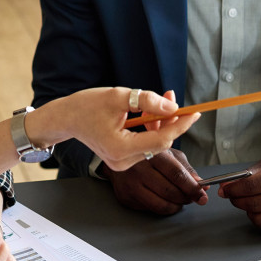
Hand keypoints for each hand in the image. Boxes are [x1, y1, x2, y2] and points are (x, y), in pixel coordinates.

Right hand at [29, 88, 201, 171]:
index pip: (161, 139)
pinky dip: (150, 129)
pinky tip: (149, 113)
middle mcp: (122, 161)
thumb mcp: (117, 96)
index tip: (194, 113)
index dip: (180, 125)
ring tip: (159, 101)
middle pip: (159, 143)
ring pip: (153, 144)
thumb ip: (146, 101)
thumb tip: (172, 108)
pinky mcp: (122, 159)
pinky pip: (144, 145)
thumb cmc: (86, 106)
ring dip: (160, 123)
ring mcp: (122, 163)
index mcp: (120, 148)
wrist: (66, 117)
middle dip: (170, 120)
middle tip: (172, 98)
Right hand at [101, 147, 208, 214]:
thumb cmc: (146, 154)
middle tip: (191, 197)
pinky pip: (150, 209)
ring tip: (179, 200)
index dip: (192, 188)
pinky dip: (161, 207)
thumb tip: (201, 185)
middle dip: (186, 198)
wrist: (117, 157)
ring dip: (175, 206)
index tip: (202, 196)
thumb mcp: (168, 153)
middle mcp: (139, 169)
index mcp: (152, 154)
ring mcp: (130, 185)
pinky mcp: (125, 197)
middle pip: (170, 192)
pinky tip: (163, 198)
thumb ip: (185, 169)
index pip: (176, 175)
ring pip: (161, 205)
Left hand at [218, 157, 260, 236]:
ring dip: (249, 211)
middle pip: (253, 204)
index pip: (252, 186)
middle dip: (237, 200)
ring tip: (252, 202)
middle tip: (233, 195)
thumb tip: (227, 185)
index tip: (225, 190)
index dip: (234, 189)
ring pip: (259, 219)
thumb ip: (250, 173)